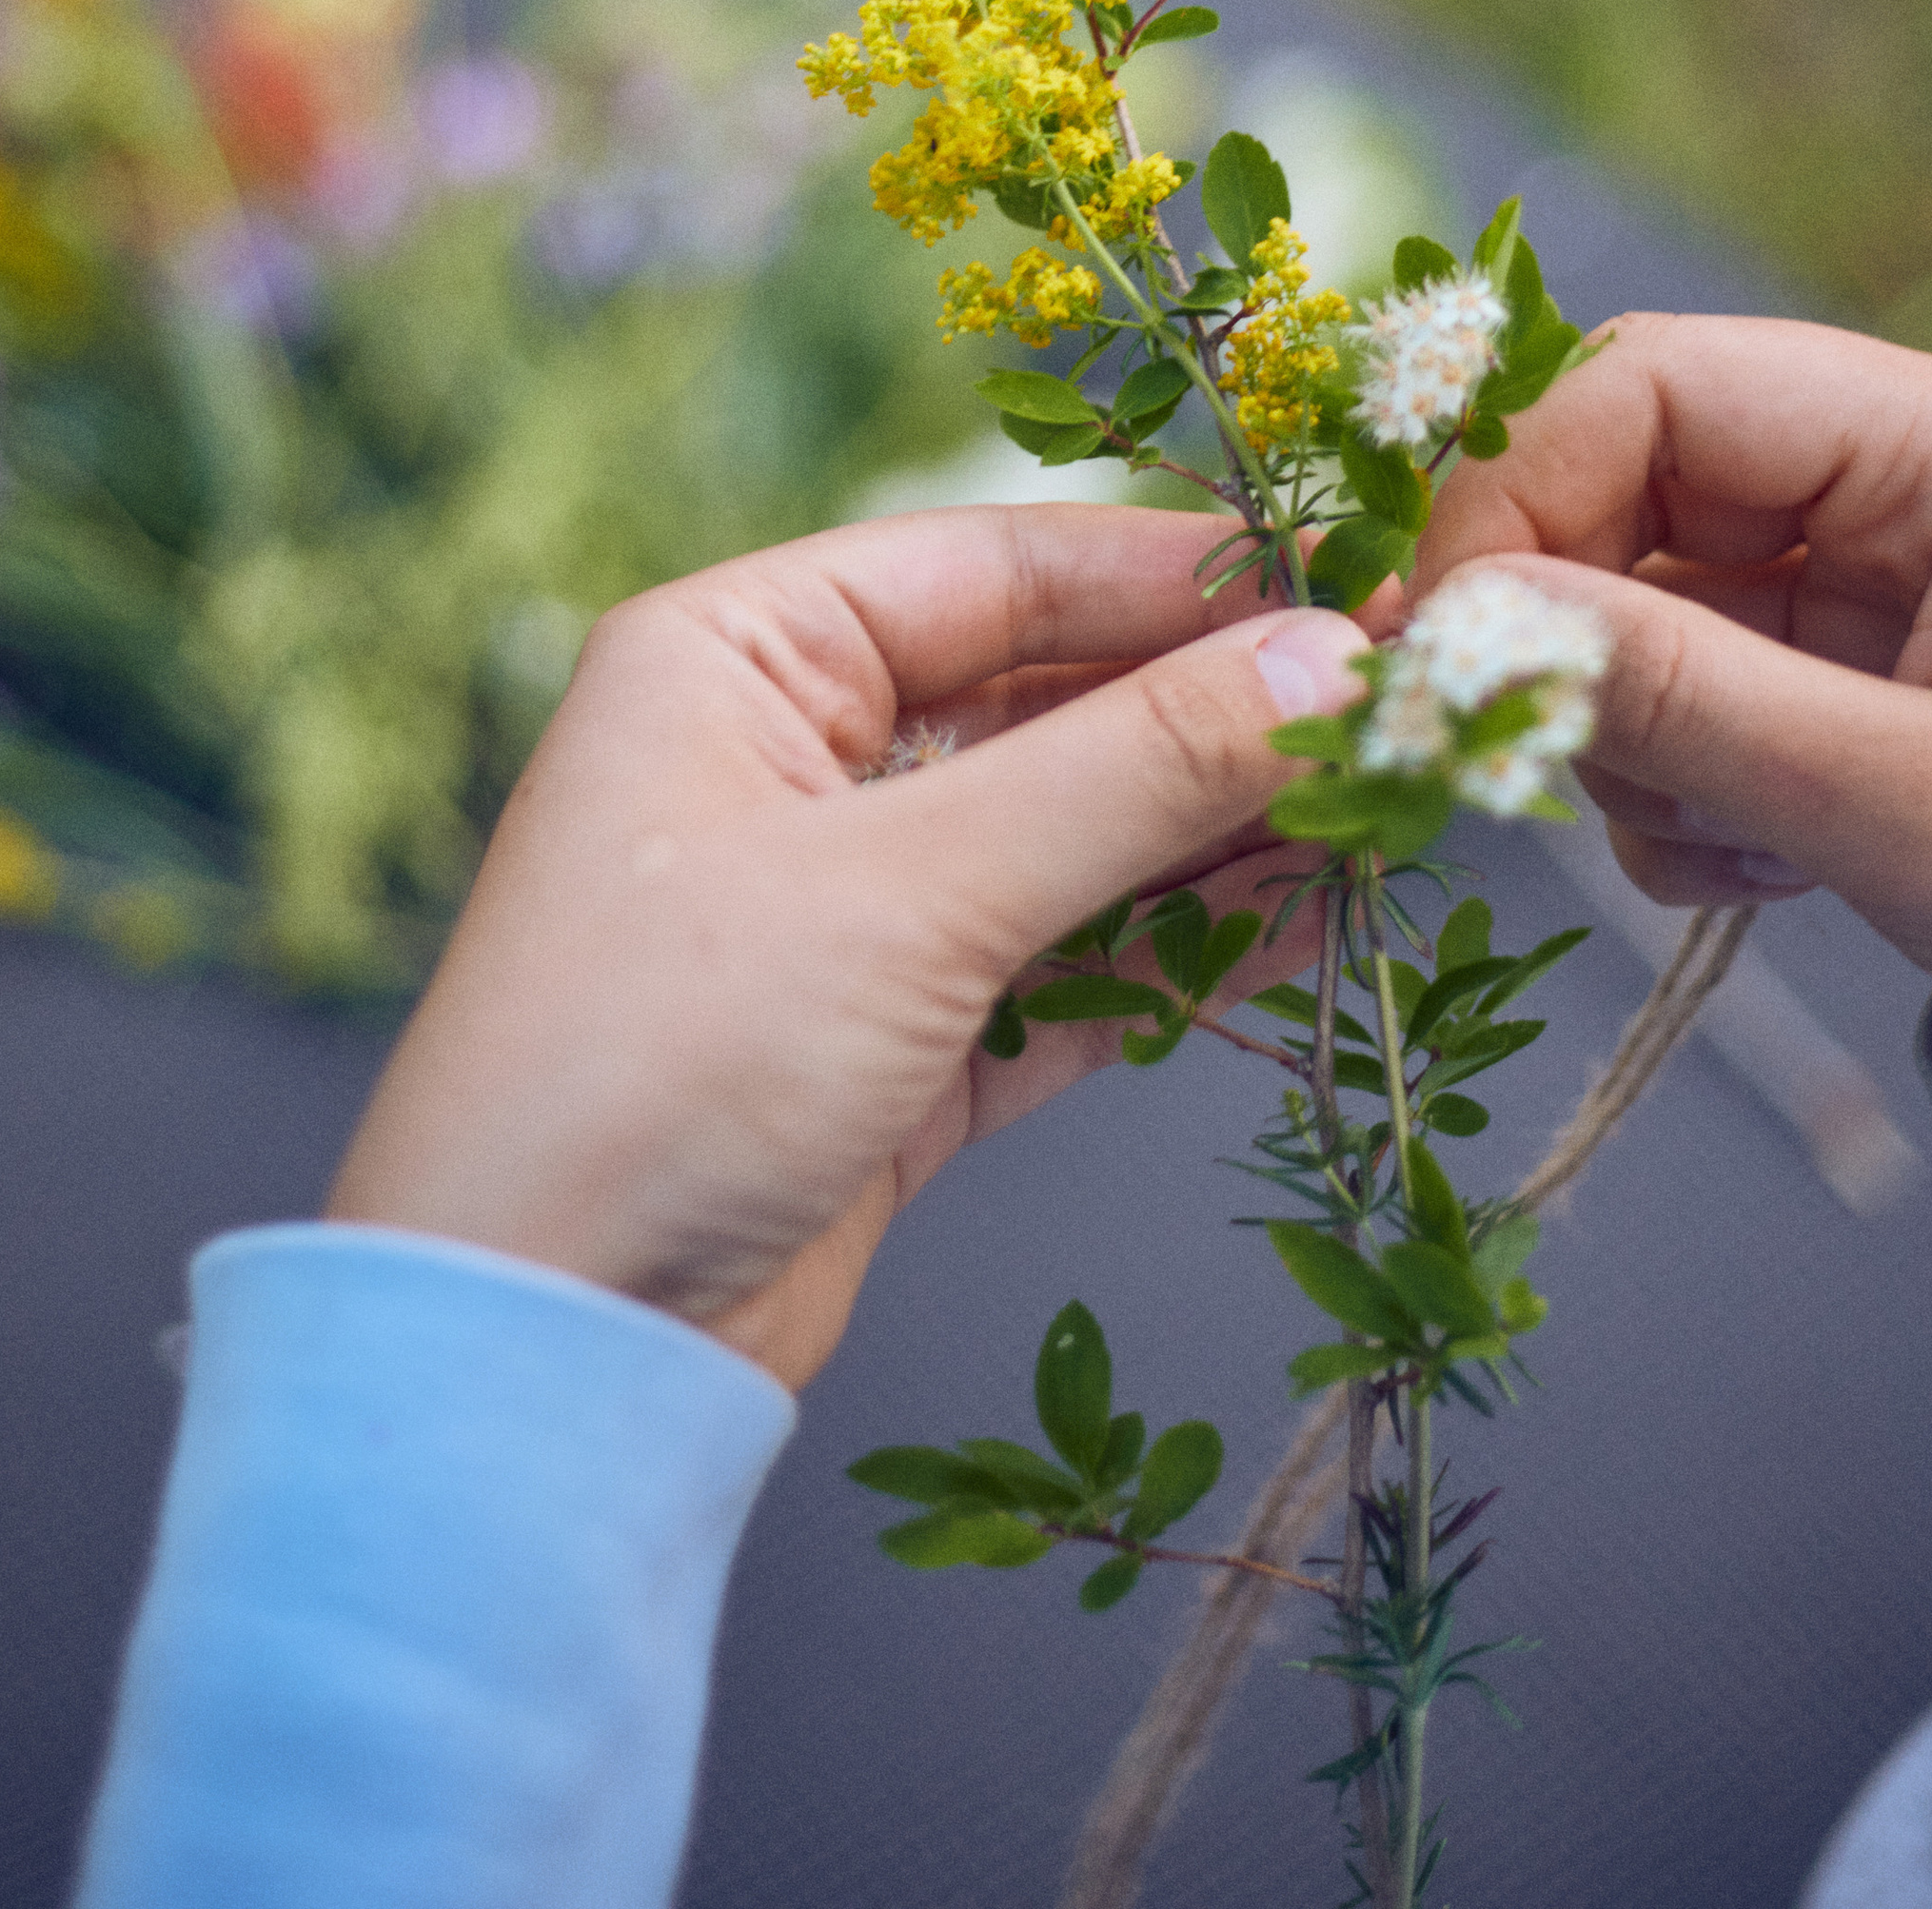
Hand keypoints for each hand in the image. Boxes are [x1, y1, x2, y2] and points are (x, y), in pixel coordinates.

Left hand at [327, 506, 1361, 1386]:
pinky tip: (1308, 924)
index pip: (996, 569)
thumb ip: (1133, 772)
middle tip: (1396, 714)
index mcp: (738, 655)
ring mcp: (842, 907)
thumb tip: (1328, 663)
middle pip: (1047, 700)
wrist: (535, 1362)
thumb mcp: (914, 888)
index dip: (1179, 579)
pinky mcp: (892, 1046)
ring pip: (1071, 837)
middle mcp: (786, 757)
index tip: (1352, 587)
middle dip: (1215, 713)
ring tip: (1385, 813)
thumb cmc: (662, 1064)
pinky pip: (1067, 964)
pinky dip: (1178, 953)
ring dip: (1218, 833)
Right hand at [1419, 315, 1931, 1082]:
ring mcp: (1860, 572)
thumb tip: (1459, 627)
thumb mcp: (1914, 806)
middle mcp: (1892, 474)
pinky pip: (1672, 684)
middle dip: (1560, 621)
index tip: (1436, 635)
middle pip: (1621, 479)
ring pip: (1627, 593)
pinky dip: (1668, 784)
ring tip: (1727, 842)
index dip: (1515, 490)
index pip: (1653, 382)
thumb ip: (1683, 702)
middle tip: (1520, 755)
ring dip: (1623, 728)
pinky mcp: (1838, 668)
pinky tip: (1757, 868)